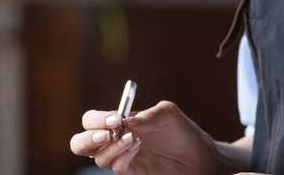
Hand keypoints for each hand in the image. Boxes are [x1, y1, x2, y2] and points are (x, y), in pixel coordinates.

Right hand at [69, 100, 224, 173]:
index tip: (115, 119)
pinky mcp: (133, 173)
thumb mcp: (170, 115)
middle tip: (106, 135)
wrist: (202, 159)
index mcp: (119, 122)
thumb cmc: (184, 133)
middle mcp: (116, 140)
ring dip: (112, 148)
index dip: (97, 120)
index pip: (91, 120)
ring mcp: (123, 158)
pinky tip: (137, 149)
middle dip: (86, 139)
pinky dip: (122, 159)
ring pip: (97, 158)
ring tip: (134, 140)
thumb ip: (149, 114)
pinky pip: (116, 169)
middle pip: (81, 143)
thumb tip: (126, 121)